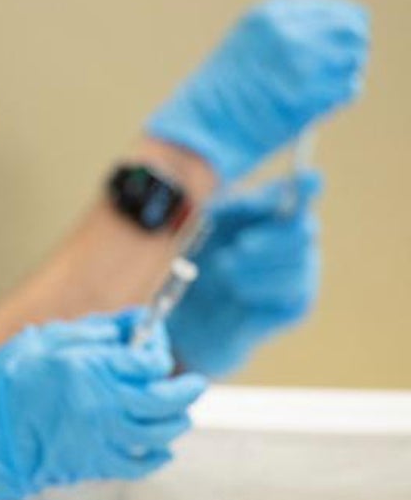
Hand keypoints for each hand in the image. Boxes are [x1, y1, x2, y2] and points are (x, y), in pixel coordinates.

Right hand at [0, 311, 207, 499]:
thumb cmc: (0, 384)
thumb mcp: (41, 341)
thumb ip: (91, 332)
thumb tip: (131, 327)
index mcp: (88, 368)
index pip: (148, 360)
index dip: (158, 348)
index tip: (152, 343)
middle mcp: (102, 404)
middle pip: (165, 398)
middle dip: (186, 388)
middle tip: (193, 383)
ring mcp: (100, 438)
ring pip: (159, 433)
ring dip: (176, 422)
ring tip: (179, 414)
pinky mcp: (93, 464)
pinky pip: (139, 464)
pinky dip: (157, 456)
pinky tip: (160, 448)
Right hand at [146, 0, 367, 182]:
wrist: (191, 139)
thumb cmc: (211, 106)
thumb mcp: (243, 54)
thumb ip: (283, 44)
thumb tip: (332, 50)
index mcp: (268, 15)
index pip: (334, 11)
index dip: (342, 32)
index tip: (340, 49)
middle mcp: (285, 30)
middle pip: (350, 29)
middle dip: (348, 51)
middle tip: (338, 72)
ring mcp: (298, 60)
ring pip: (351, 57)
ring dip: (343, 75)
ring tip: (319, 94)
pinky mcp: (307, 94)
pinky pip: (346, 88)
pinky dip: (338, 98)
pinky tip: (315, 110)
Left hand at [168, 172, 320, 376]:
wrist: (190, 320)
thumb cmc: (199, 269)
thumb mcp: (205, 233)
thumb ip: (231, 209)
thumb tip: (256, 199)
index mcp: (274, 216)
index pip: (302, 193)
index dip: (307, 186)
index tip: (308, 179)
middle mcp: (297, 243)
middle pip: (304, 229)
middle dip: (269, 237)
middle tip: (239, 246)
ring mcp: (303, 274)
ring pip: (298, 261)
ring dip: (254, 265)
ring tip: (225, 272)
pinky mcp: (298, 305)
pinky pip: (288, 291)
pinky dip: (256, 287)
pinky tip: (237, 292)